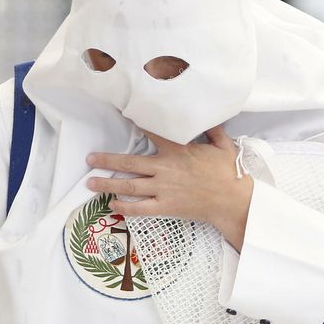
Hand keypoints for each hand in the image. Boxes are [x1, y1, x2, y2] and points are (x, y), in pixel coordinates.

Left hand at [86, 127, 254, 250]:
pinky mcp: (166, 206)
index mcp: (177, 150)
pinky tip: (113, 204)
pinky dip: (125, 207)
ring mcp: (163, 189)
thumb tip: (209, 115)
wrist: (233, 200)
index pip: (152, 133)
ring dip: (107, 183)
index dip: (136, 125)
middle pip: (129, 162)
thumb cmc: (229, 172)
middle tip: (90, 158)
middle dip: (107, 159)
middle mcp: (165, 168)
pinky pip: (141, 208)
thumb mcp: (223, 144)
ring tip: (90, 182)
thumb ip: (212, 130)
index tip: (120, 116)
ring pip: (129, 185)